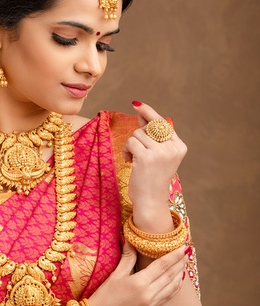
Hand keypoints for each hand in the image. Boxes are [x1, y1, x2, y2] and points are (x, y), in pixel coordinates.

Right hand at [89, 239, 187, 305]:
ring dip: (180, 274)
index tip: (183, 247)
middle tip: (188, 252)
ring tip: (185, 263)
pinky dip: (175, 287)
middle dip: (180, 263)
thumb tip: (130, 239)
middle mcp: (149, 294)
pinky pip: (168, 297)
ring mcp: (151, 304)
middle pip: (170, 275)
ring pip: (172, 287)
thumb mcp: (115, 275)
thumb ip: (127, 257)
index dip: (174, 255)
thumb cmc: (103, 296)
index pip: (162, 265)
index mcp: (139, 283)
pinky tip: (178, 281)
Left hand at [122, 102, 186, 221]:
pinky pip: (131, 141)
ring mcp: (161, 152)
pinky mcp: (147, 157)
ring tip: (133, 159)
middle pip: (149, 127)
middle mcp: (173, 148)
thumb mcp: (156, 155)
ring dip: (130, 145)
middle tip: (133, 150)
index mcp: (179, 146)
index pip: (162, 123)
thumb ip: (151, 134)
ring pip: (138, 133)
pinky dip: (126, 150)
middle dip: (137, 136)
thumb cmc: (152, 179)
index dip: (149, 112)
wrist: (151, 202)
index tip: (136, 104)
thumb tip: (140, 112)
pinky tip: (129, 161)